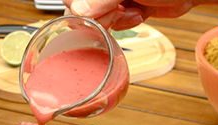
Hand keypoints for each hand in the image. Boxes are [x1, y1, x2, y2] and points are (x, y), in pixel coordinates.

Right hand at [63, 0, 193, 29]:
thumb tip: (77, 11)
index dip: (80, 8)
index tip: (99, 11)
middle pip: (82, 10)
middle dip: (101, 16)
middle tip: (117, 13)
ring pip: (98, 20)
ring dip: (117, 20)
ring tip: (134, 11)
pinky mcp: (123, 8)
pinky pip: (113, 24)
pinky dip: (127, 23)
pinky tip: (140, 14)